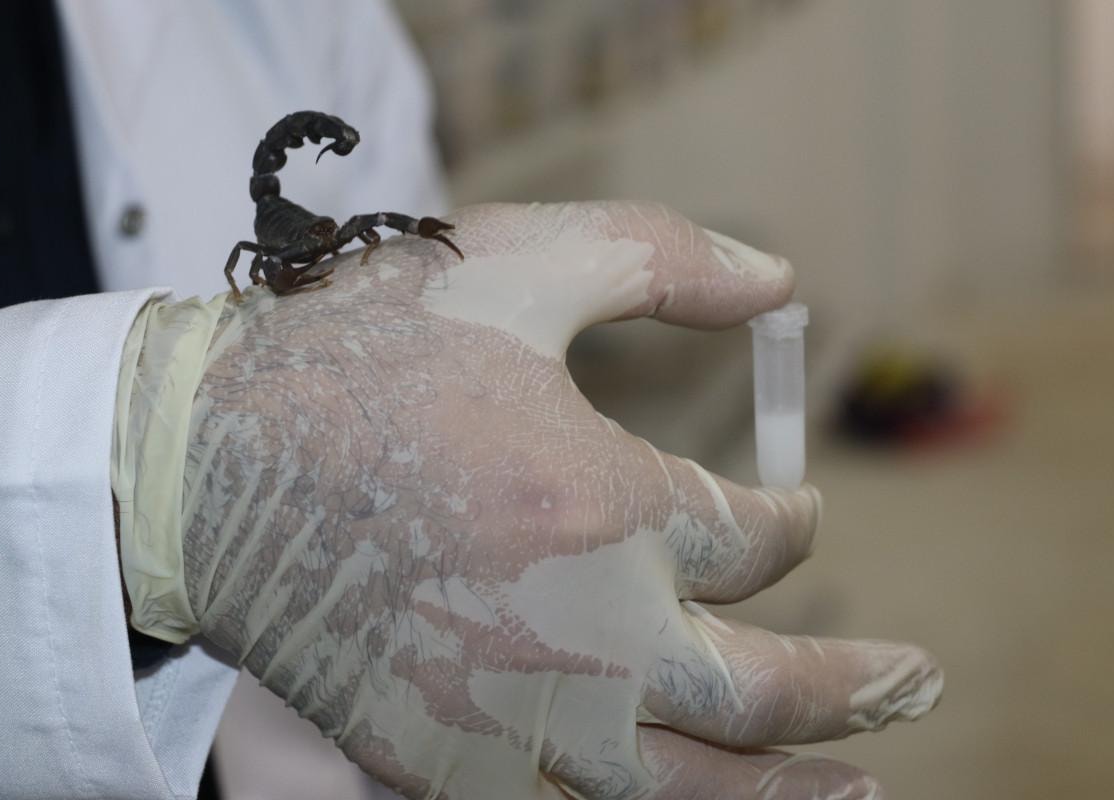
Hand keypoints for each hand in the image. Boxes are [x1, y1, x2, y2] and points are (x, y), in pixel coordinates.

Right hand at [181, 202, 940, 798]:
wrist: (198, 461)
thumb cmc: (360, 353)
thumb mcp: (518, 264)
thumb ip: (665, 260)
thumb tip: (785, 280)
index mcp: (606, 503)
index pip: (757, 540)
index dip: (789, 519)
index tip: (790, 510)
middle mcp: (579, 632)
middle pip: (762, 690)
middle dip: (854, 686)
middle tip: (915, 681)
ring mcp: (511, 716)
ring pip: (689, 786)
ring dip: (790, 790)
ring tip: (861, 789)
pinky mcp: (441, 763)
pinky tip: (686, 796)